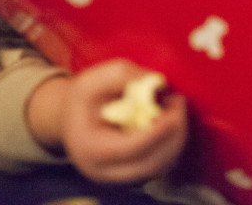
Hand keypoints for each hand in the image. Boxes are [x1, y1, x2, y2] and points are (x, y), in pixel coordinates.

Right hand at [26, 59, 187, 183]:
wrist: (72, 119)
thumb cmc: (83, 99)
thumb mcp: (93, 80)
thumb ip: (123, 75)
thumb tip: (156, 81)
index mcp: (91, 149)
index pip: (129, 149)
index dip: (156, 132)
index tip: (174, 112)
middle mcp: (105, 170)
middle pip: (150, 163)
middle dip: (173, 134)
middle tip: (179, 102)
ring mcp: (120, 176)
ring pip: (159, 166)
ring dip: (175, 137)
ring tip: (175, 107)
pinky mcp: (132, 173)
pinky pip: (160, 163)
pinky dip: (171, 142)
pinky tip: (170, 119)